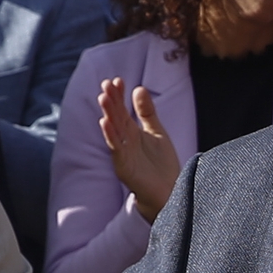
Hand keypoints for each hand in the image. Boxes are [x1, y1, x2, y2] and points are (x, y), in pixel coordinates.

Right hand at [99, 77, 182, 220]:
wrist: (168, 192)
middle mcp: (125, 141)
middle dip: (111, 100)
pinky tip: (105, 122)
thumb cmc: (162, 165)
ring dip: (108, 113)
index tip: (117, 80)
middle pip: (116, 117)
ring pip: (113, 130)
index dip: (120, 95)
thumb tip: (139, 88)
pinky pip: (115, 148)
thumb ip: (147, 112)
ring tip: (103, 96)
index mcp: (132, 132)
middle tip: (106, 83)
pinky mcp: (123, 165)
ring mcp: (123, 153)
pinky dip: (110, 135)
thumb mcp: (157, 132)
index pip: (123, 109)